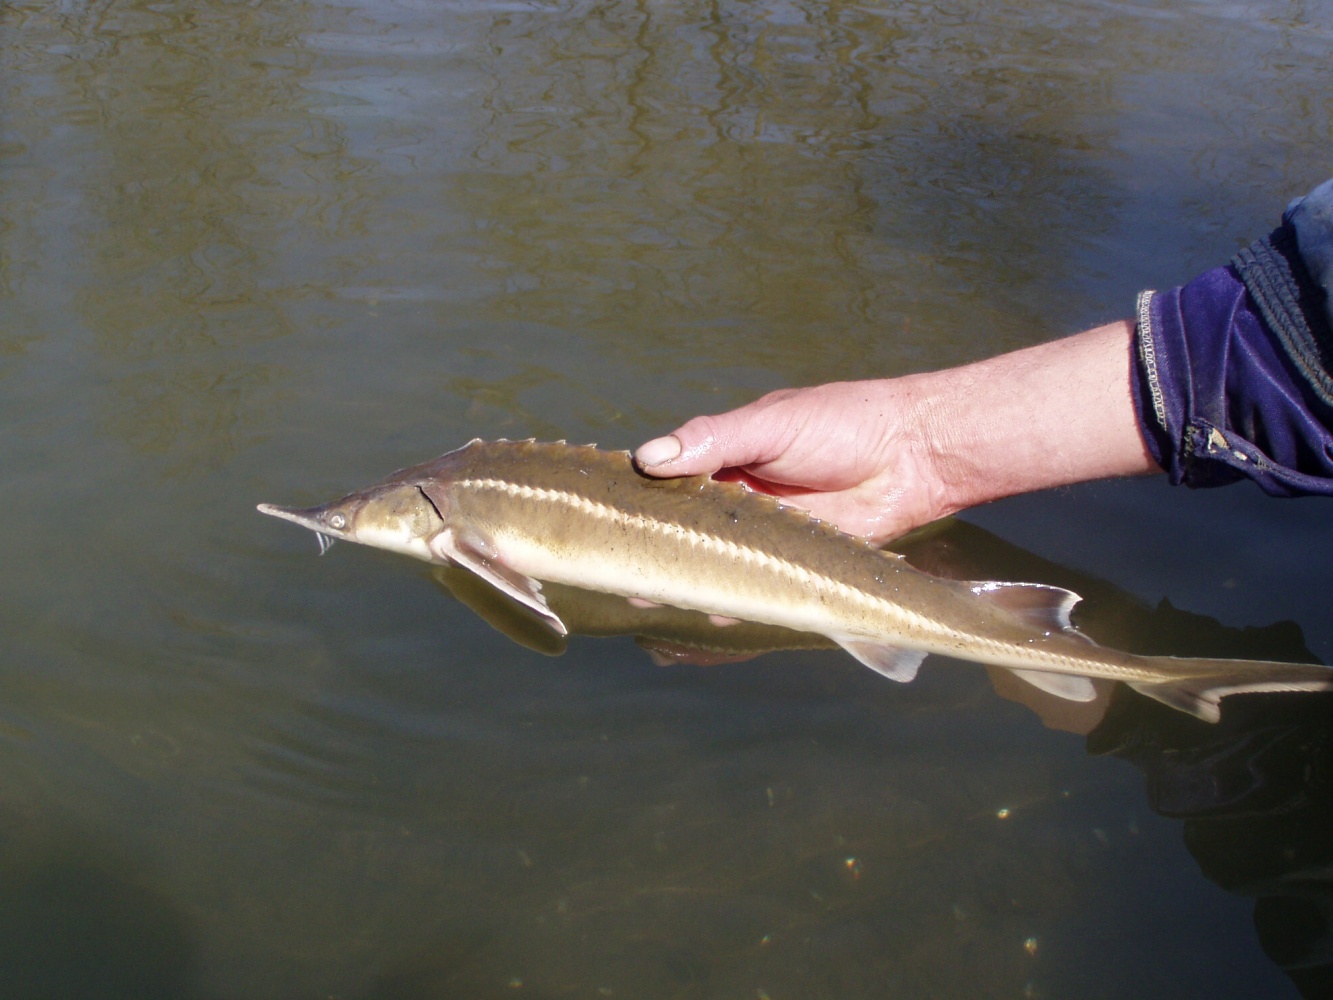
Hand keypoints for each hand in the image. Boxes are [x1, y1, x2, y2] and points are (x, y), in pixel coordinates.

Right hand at [635, 321, 1158, 544]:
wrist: (914, 454)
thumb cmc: (842, 423)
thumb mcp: (770, 425)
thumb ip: (712, 440)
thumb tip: (648, 457)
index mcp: (723, 456)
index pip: (666, 481)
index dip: (635, 501)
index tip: (600, 520)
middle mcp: (736, 496)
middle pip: (684, 528)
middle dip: (654, 550)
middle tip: (621, 572)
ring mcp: (764, 532)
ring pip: (716, 559)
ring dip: (689, 577)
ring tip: (653, 595)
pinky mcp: (794, 561)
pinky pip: (756, 582)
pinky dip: (736, 596)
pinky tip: (716, 606)